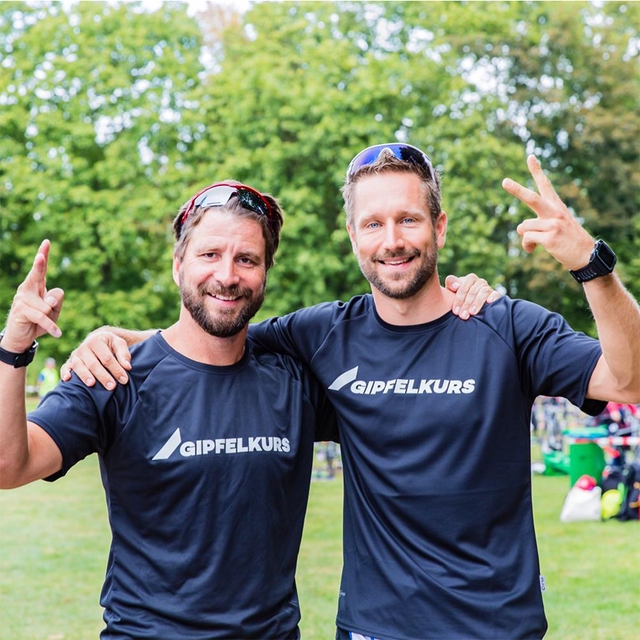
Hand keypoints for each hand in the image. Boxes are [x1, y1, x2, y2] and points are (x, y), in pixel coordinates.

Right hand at [2, 240, 63, 351]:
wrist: (22, 338)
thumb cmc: (40, 321)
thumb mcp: (54, 310)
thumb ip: (56, 300)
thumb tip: (49, 300)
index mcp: (36, 285)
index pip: (41, 268)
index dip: (44, 254)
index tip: (47, 242)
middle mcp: (27, 288)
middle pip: (38, 274)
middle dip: (40, 264)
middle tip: (41, 256)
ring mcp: (22, 299)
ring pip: (48, 306)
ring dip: (52, 318)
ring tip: (43, 322)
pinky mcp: (21, 311)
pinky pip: (43, 317)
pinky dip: (52, 327)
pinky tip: (57, 333)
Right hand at [61, 330, 131, 389]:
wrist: (97, 340)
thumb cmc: (110, 345)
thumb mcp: (119, 344)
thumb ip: (124, 354)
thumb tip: (127, 367)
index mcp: (97, 341)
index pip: (107, 358)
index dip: (116, 369)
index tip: (124, 379)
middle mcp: (84, 347)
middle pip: (93, 363)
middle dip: (103, 376)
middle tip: (112, 386)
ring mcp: (75, 355)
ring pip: (78, 365)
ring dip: (85, 375)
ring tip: (92, 384)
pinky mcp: (69, 362)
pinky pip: (65, 367)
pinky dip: (64, 372)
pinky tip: (67, 379)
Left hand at [445, 273, 501, 319]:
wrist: (468, 306)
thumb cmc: (458, 297)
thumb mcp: (451, 290)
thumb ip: (451, 283)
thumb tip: (456, 285)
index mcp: (470, 279)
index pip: (465, 284)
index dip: (459, 298)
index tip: (455, 311)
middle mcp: (480, 282)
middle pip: (474, 290)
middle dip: (467, 304)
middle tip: (462, 315)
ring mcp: (488, 288)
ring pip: (484, 291)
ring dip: (477, 303)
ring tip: (472, 313)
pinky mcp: (495, 295)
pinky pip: (496, 294)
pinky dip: (494, 297)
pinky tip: (489, 302)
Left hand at [502, 155, 594, 269]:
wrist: (587, 256)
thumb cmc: (569, 242)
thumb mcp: (556, 228)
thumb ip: (538, 225)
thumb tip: (520, 232)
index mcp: (557, 207)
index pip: (546, 185)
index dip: (537, 171)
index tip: (530, 157)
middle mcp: (555, 212)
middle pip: (531, 198)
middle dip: (516, 190)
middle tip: (504, 181)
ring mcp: (553, 224)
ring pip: (523, 227)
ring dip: (525, 238)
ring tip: (535, 244)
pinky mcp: (550, 237)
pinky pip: (527, 239)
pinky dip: (527, 246)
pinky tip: (533, 250)